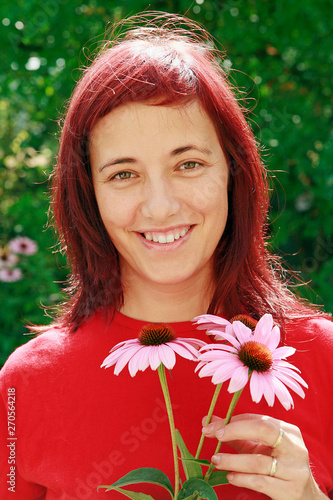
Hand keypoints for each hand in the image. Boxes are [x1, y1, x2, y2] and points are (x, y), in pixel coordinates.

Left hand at [202, 413, 327, 499]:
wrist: (305, 498)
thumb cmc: (278, 466)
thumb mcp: (260, 449)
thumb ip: (237, 435)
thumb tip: (208, 422)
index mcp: (288, 431)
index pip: (258, 419)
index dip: (233, 421)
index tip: (211, 427)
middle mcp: (294, 447)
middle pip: (263, 430)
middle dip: (236, 430)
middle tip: (216, 435)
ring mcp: (294, 470)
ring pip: (258, 461)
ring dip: (232, 460)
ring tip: (216, 460)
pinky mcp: (290, 490)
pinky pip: (260, 481)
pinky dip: (242, 478)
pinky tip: (230, 476)